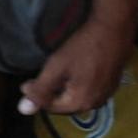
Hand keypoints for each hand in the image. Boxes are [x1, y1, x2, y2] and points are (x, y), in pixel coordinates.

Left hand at [20, 7, 134, 117]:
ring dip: (64, 89)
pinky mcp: (112, 85)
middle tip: (39, 78)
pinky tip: (75, 71)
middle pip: (64, 104)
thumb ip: (40, 90)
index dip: (36, 96)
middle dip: (51, 94)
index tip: (26, 83)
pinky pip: (89, 90)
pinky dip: (78, 85)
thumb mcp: (57, 66)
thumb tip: (24, 109)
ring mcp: (106, 95)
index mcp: (80, 103)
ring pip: (77, 97)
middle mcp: (95, 104)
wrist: (114, 28)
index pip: (50, 107)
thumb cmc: (84, 46)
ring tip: (56, 74)